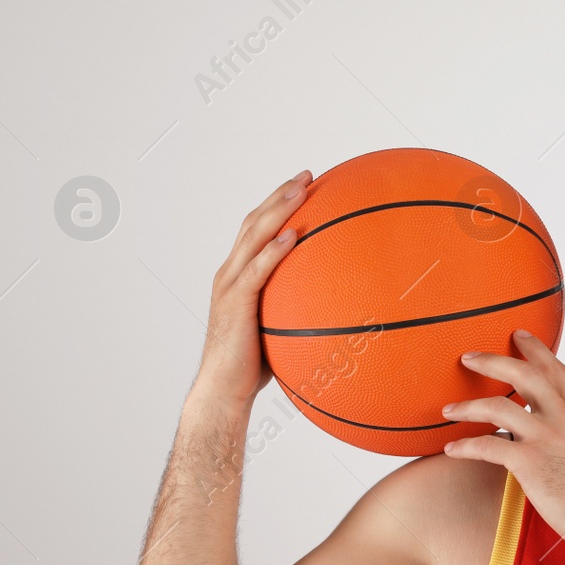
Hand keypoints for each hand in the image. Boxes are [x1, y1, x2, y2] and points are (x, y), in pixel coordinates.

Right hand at [192, 170, 312, 409]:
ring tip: (303, 189)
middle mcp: (230, 273)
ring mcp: (230, 286)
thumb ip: (299, 309)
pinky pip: (257, 271)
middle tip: (308, 174)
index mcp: (239, 275)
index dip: (278, 204)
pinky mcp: (235, 303)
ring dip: (279, 210)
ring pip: (254, 237)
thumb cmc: (254, 364)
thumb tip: (339, 307)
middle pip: (256, 222)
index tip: (305, 184)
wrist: (225, 389)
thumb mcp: (281, 327)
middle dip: (281, 195)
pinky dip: (274, 250)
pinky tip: (295, 235)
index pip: (258, 230)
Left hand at [439, 330, 564, 554]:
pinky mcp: (530, 462)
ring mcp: (546, 438)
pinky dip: (465, 446)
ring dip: (467, 405)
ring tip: (448, 409)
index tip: (518, 334)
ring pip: (497, 406)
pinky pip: (487, 446)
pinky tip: (452, 450)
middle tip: (468, 357)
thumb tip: (562, 433)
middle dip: (492, 360)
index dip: (536, 349)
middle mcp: (564, 418)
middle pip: (523, 373)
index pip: (556, 369)